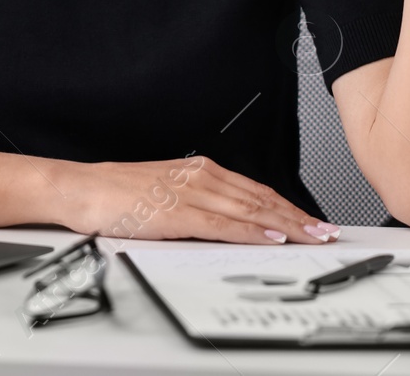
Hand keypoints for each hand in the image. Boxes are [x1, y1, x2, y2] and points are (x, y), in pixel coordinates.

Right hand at [58, 156, 340, 243]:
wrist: (81, 188)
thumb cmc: (116, 193)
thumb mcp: (166, 193)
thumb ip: (197, 204)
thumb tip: (225, 222)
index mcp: (200, 171)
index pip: (256, 191)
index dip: (288, 207)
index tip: (311, 220)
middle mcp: (201, 177)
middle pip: (261, 199)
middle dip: (298, 216)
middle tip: (327, 231)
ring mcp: (191, 193)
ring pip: (250, 210)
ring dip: (286, 225)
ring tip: (312, 236)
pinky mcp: (178, 213)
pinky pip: (223, 224)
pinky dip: (252, 232)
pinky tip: (271, 238)